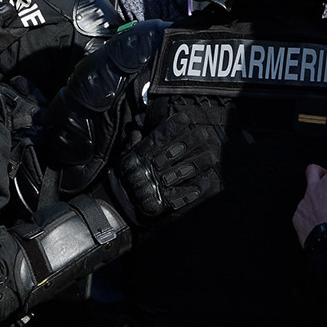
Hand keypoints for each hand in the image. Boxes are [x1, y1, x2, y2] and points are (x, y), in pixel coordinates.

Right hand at [109, 106, 226, 224]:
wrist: (114, 209)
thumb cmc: (120, 181)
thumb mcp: (122, 160)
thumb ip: (131, 145)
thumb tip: (137, 130)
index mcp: (136, 158)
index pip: (156, 139)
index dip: (171, 127)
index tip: (185, 117)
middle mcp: (146, 171)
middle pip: (172, 152)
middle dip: (190, 141)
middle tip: (205, 133)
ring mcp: (154, 187)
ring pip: (181, 172)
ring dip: (198, 163)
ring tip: (212, 156)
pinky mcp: (161, 204)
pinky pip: (181, 195)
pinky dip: (194, 189)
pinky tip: (207, 181)